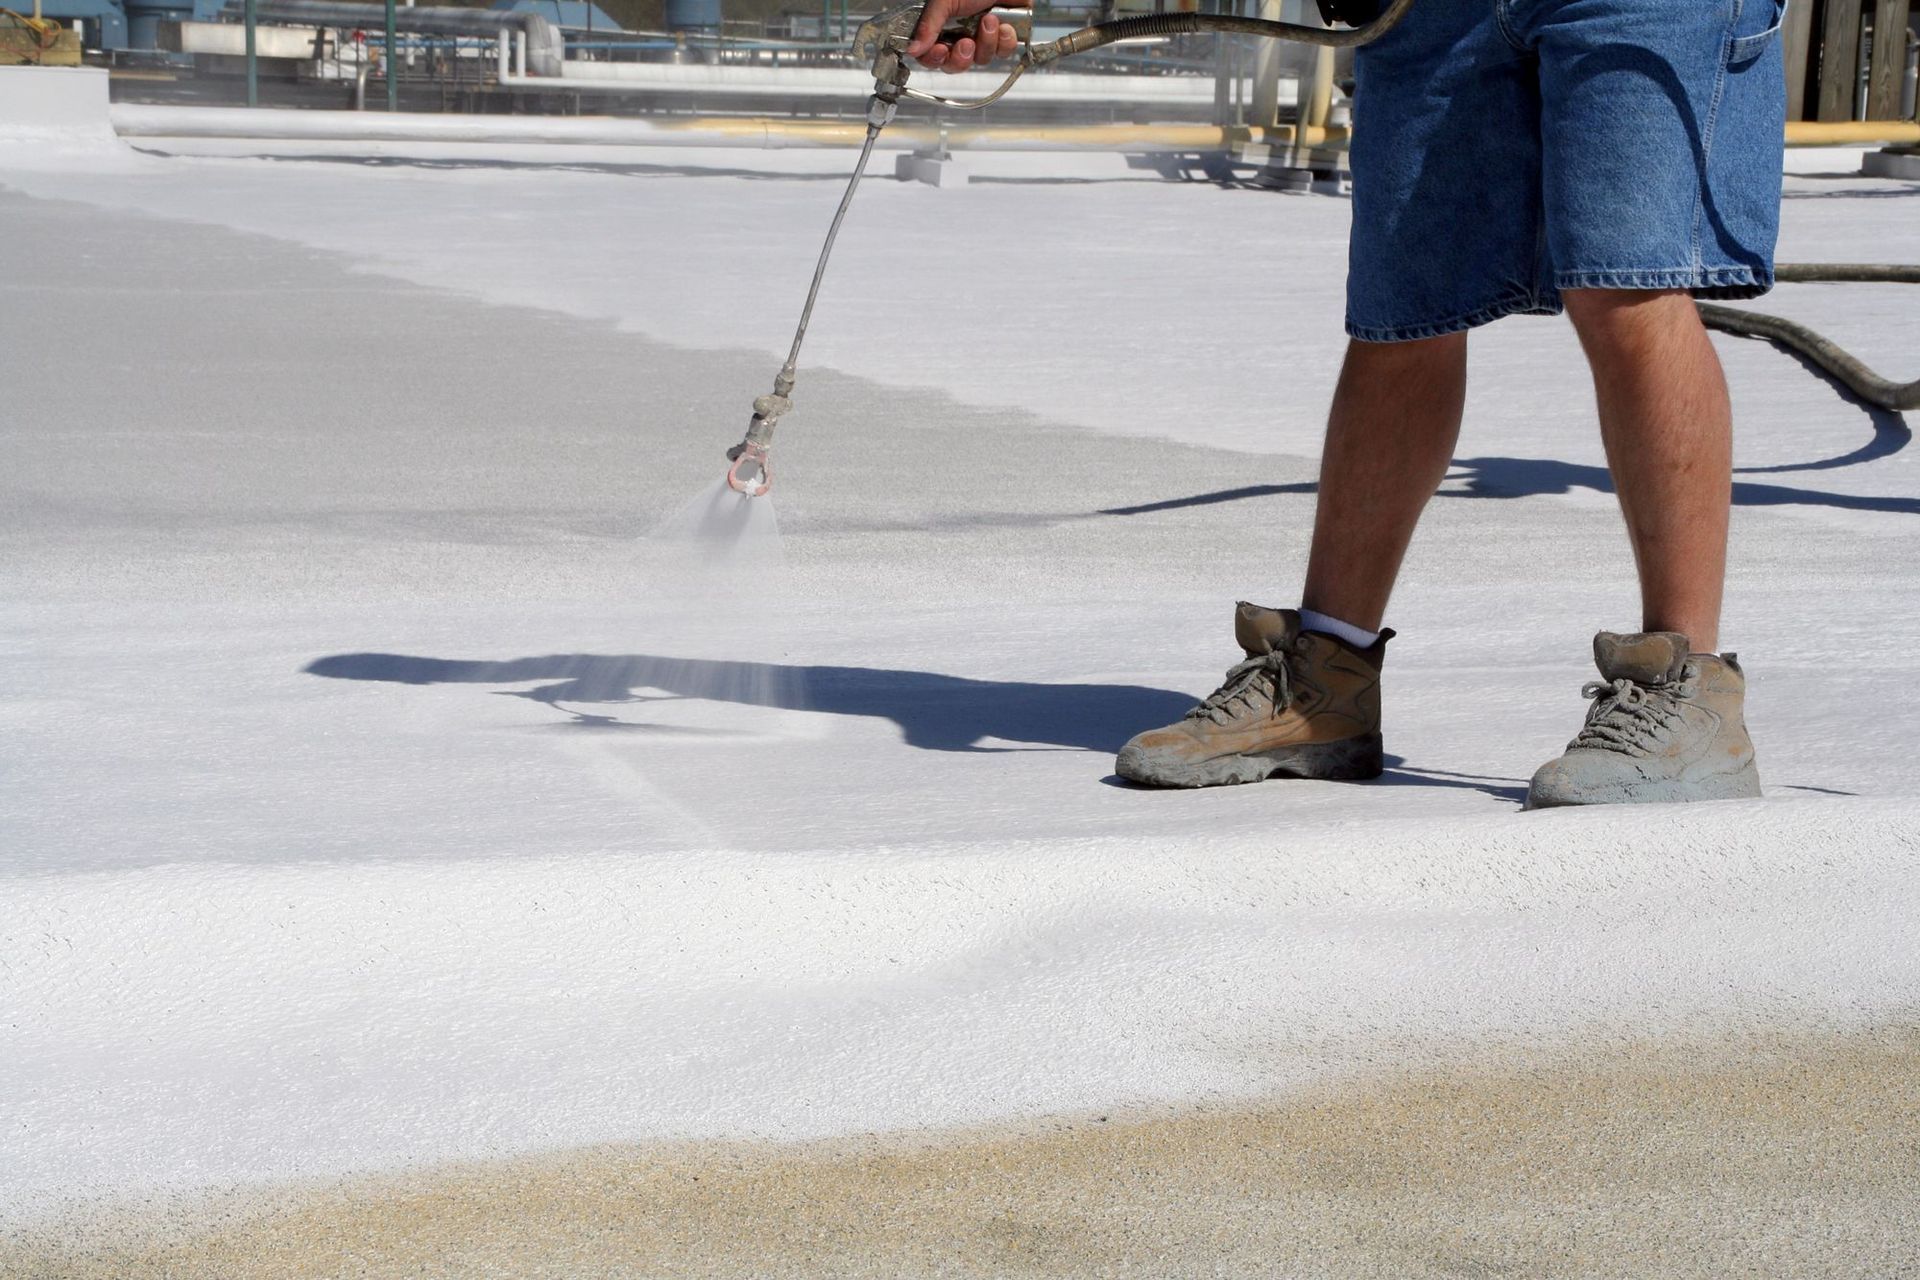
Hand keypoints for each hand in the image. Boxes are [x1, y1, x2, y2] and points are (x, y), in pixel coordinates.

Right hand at [906, 0, 1027, 72]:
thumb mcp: (945, 0)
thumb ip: (928, 25)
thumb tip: (913, 49)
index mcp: (942, 25)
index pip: (930, 55)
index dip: (934, 58)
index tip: (940, 50)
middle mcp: (960, 34)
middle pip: (954, 65)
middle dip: (961, 58)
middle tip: (967, 42)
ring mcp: (982, 38)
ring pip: (980, 60)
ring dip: (986, 42)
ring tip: (989, 20)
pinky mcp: (1002, 39)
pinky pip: (1002, 53)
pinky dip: (1004, 41)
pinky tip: (1004, 25)